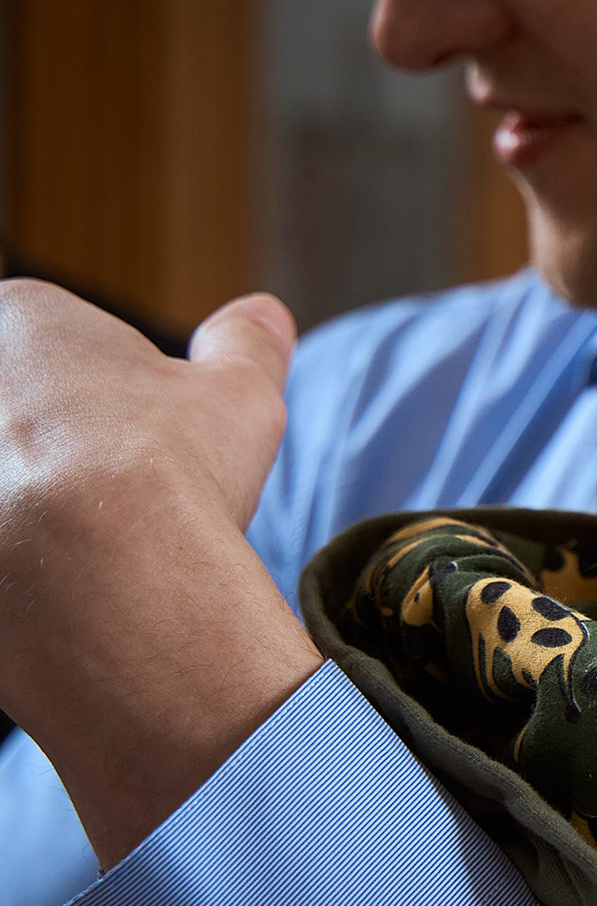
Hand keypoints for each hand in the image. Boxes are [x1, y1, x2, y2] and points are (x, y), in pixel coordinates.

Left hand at [0, 283, 319, 862]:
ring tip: (100, 554)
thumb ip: (247, 345)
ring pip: (15, 484)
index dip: (127, 401)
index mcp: (19, 320)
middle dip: (73, 453)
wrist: (105, 582)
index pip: (71, 351)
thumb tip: (263, 314)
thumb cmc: (169, 472)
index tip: (157, 443)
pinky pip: (6, 552)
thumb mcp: (240, 394)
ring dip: (43, 510)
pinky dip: (23, 568)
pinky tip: (66, 591)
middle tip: (127, 501)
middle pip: (28, 418)